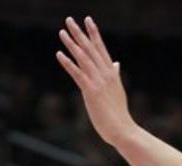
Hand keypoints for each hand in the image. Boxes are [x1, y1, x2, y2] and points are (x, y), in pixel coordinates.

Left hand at [56, 16, 137, 147]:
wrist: (122, 129)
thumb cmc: (118, 113)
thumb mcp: (118, 90)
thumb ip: (115, 75)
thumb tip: (116, 64)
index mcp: (111, 72)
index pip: (101, 48)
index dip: (94, 33)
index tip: (88, 20)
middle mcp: (105, 73)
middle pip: (90, 48)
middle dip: (80, 33)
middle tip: (69, 19)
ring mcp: (98, 81)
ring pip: (83, 57)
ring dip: (71, 43)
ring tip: (62, 32)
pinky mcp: (91, 91)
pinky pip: (77, 74)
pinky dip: (68, 63)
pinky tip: (59, 54)